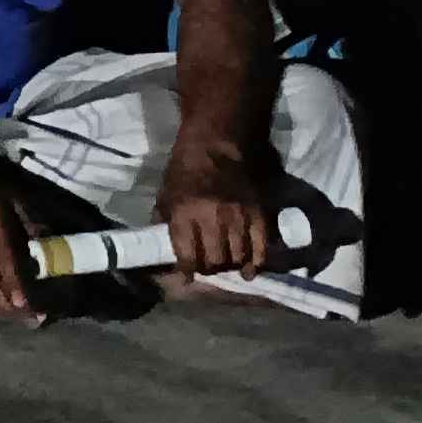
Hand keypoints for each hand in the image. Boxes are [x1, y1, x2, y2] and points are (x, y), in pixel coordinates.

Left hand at [154, 148, 275, 274]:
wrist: (216, 145)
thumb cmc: (184, 169)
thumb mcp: (165, 193)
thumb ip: (164, 220)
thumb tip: (161, 245)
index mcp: (184, 213)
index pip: (187, 254)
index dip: (187, 270)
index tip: (187, 277)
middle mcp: (212, 217)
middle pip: (215, 260)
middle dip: (209, 269)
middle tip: (207, 268)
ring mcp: (238, 216)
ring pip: (237, 256)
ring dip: (231, 266)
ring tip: (226, 267)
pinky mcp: (258, 212)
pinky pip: (260, 245)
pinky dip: (256, 261)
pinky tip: (250, 270)